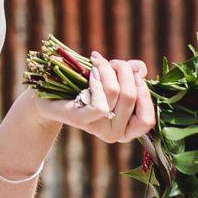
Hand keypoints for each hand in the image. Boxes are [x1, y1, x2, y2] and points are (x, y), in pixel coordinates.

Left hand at [40, 52, 155, 144]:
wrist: (49, 94)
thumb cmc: (86, 86)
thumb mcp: (115, 79)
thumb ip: (133, 75)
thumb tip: (140, 69)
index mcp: (127, 129)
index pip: (148, 120)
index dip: (145, 92)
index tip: (135, 73)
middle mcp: (114, 134)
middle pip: (132, 96)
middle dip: (124, 70)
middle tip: (113, 62)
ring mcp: (97, 129)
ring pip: (116, 93)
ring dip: (109, 69)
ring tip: (98, 62)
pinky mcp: (81, 120)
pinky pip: (99, 104)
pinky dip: (98, 82)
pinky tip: (91, 73)